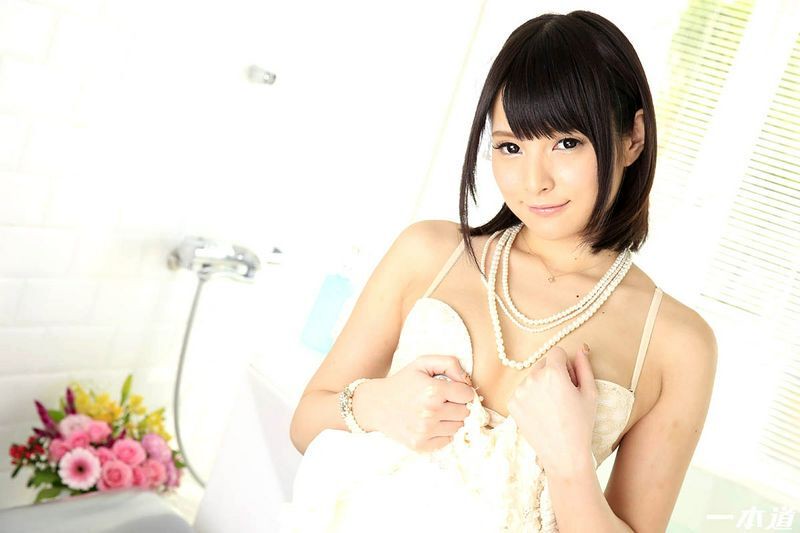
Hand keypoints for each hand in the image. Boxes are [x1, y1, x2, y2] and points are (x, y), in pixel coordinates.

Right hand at [370, 354, 475, 452]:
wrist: (375, 404)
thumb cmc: (403, 382)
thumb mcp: (423, 363)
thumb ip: (449, 363)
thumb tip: (468, 381)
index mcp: (432, 390)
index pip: (467, 395)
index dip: (462, 391)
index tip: (452, 390)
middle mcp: (430, 412)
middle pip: (465, 412)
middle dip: (458, 405)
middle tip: (444, 401)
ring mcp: (424, 431)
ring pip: (458, 427)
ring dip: (452, 420)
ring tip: (437, 412)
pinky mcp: (420, 444)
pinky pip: (447, 441)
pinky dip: (442, 433)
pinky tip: (431, 423)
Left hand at [507, 343, 596, 471]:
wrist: (563, 454)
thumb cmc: (581, 424)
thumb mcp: (590, 393)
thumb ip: (584, 366)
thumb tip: (580, 348)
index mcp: (553, 373)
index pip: (557, 352)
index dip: (567, 366)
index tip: (570, 382)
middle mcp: (532, 378)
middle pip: (543, 363)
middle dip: (553, 373)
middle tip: (563, 396)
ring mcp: (519, 391)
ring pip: (532, 377)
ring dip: (541, 385)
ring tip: (552, 407)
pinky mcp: (511, 403)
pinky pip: (523, 391)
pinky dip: (531, 397)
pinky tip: (541, 413)